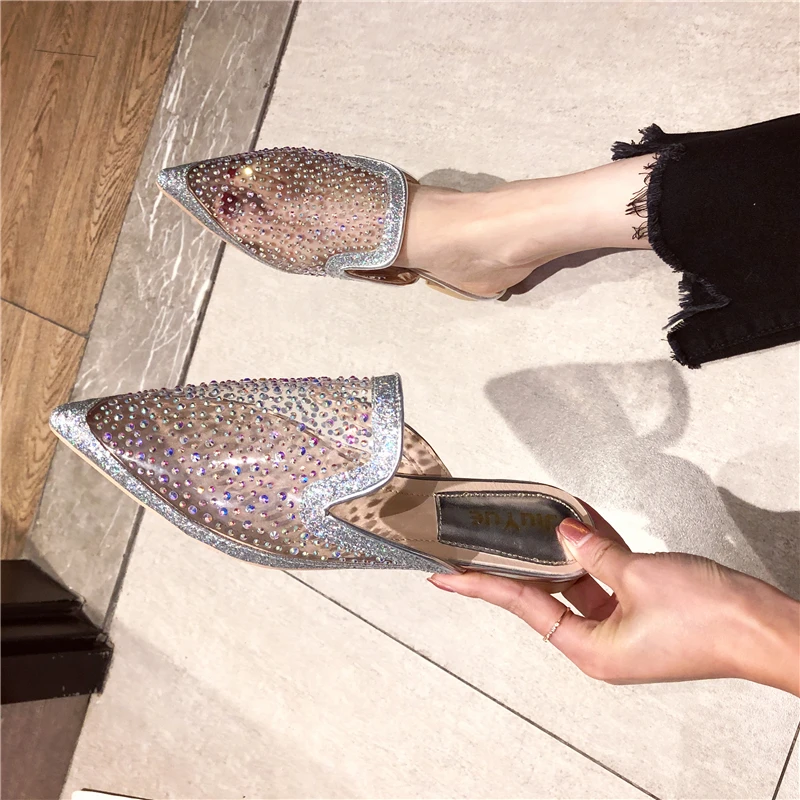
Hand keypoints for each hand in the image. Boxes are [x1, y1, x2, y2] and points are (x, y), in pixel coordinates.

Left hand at [428, 506, 799, 693]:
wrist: (768, 627)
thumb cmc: (713, 620)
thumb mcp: (639, 575)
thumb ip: (595, 552)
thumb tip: (565, 533)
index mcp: (592, 649)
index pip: (521, 607)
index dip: (482, 585)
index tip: (448, 576)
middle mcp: (602, 642)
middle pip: (544, 594)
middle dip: (519, 561)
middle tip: (481, 542)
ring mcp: (623, 626)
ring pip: (576, 580)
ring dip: (561, 549)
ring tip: (531, 522)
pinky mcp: (643, 609)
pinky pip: (606, 576)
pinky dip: (595, 550)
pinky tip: (579, 523)